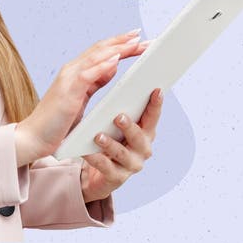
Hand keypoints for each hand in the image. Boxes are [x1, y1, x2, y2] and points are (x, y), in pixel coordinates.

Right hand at [14, 30, 150, 164]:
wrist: (34, 137)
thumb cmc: (57, 122)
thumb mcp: (81, 99)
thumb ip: (95, 82)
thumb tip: (112, 67)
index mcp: (75, 73)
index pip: (100, 52)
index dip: (119, 44)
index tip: (137, 39)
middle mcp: (71, 70)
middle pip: (101, 49)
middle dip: (123, 41)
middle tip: (142, 34)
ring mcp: (68, 79)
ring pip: (96, 56)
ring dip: (118, 48)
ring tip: (135, 41)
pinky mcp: (68, 91)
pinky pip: (88, 74)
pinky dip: (103, 65)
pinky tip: (117, 59)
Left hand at [80, 88, 163, 203]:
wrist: (90, 173)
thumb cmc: (103, 140)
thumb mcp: (111, 120)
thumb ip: (117, 98)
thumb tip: (114, 63)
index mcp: (143, 131)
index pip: (152, 115)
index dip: (156, 104)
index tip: (156, 90)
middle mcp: (141, 149)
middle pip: (141, 137)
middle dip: (131, 127)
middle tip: (119, 116)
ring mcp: (129, 165)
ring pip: (123, 154)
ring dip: (111, 144)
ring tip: (98, 136)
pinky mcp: (115, 179)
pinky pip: (106, 168)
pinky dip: (96, 159)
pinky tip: (87, 152)